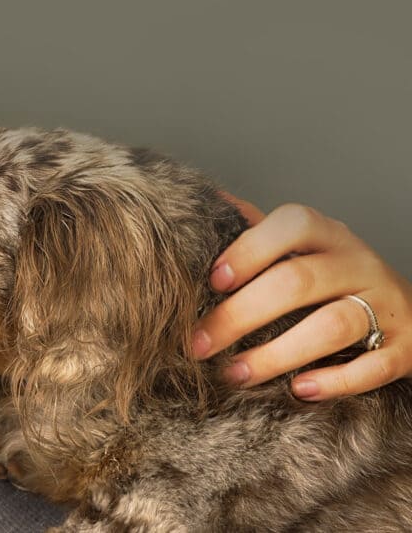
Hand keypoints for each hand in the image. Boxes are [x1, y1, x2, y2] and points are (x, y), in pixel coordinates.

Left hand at [190, 193, 411, 399]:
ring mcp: (385, 305)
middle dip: (241, 315)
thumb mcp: (303, 249)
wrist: (408, 312)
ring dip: (276, 354)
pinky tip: (298, 390)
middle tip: (200, 344)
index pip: (292, 225)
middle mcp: (359, 264)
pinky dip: (334, 381)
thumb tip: (212, 202)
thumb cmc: (333, 279)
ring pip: (332, 325)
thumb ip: (259, 233)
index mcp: (329, 235)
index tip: (212, 282)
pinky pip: (372, 366)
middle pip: (298, 281)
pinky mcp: (404, 348)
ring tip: (234, 374)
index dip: (249, 250)